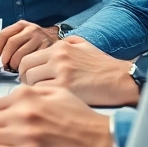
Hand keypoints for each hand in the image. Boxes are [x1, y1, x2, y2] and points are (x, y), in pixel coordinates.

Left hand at [0, 21, 57, 71]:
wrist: (55, 40)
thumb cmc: (34, 41)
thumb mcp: (23, 36)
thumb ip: (11, 43)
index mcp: (21, 25)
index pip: (4, 34)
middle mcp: (31, 29)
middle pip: (12, 43)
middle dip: (6, 57)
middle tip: (5, 65)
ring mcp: (40, 37)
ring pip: (22, 53)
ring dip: (16, 64)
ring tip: (16, 68)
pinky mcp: (48, 47)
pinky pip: (33, 60)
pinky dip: (27, 66)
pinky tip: (26, 69)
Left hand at [18, 36, 138, 106]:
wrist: (123, 80)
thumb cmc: (104, 66)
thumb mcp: (84, 45)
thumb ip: (66, 43)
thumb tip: (51, 46)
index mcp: (60, 47)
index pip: (27, 58)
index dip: (25, 71)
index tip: (28, 79)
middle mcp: (58, 57)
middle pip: (25, 69)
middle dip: (24, 81)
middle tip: (30, 90)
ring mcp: (62, 72)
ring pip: (30, 83)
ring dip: (32, 91)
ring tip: (41, 97)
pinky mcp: (67, 88)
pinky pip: (43, 93)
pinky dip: (42, 99)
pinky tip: (50, 103)